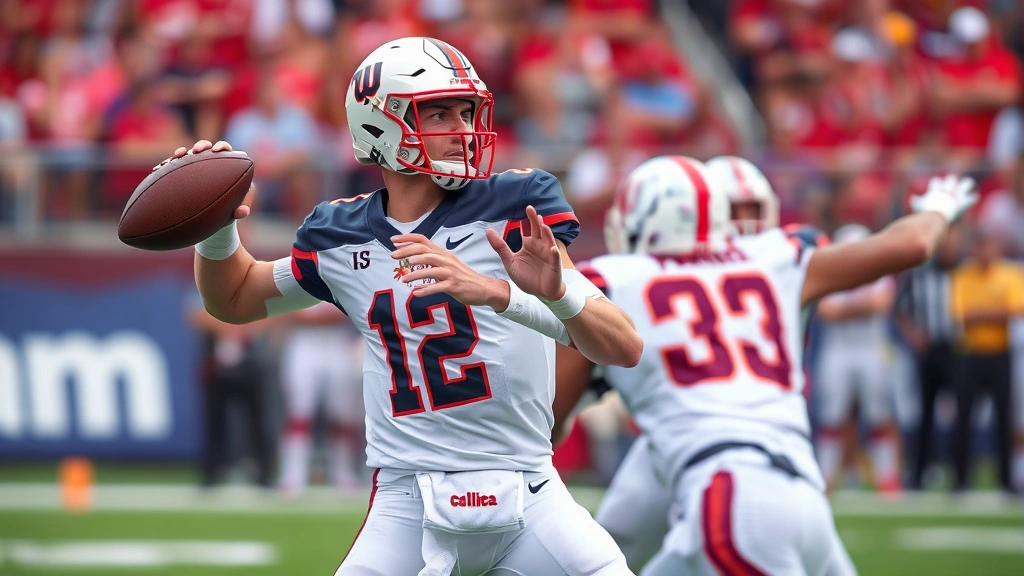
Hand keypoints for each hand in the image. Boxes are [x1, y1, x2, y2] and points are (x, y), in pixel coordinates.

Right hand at [155, 140, 254, 218]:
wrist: (214, 215)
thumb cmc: (229, 210)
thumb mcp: (236, 212)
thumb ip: (241, 211)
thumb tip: (242, 212)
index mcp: (228, 167)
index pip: (227, 151)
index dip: (223, 147)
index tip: (218, 150)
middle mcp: (212, 163)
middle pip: (207, 148)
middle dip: (202, 145)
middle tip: (197, 150)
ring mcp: (197, 167)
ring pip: (190, 155)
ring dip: (183, 152)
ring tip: (178, 155)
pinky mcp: (185, 173)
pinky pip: (175, 166)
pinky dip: (167, 165)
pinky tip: (158, 168)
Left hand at [391, 234, 509, 308]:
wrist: (483, 288)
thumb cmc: (462, 276)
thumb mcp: (447, 264)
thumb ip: (432, 259)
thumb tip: (412, 257)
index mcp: (443, 253)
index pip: (423, 240)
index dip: (407, 238)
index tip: (393, 240)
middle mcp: (446, 260)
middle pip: (424, 251)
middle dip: (407, 252)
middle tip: (393, 256)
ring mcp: (451, 273)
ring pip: (431, 269)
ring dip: (415, 273)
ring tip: (404, 279)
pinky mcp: (454, 286)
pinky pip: (438, 287)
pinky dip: (426, 290)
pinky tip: (416, 293)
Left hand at [485, 205, 564, 300]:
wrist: (539, 294)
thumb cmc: (527, 278)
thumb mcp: (510, 262)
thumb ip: (500, 247)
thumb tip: (488, 231)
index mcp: (529, 243)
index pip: (526, 228)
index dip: (524, 220)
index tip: (521, 208)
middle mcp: (539, 245)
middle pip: (537, 229)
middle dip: (534, 219)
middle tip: (529, 208)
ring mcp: (548, 254)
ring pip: (548, 240)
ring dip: (546, 232)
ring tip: (542, 224)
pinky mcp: (554, 265)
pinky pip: (554, 258)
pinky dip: (554, 253)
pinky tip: (552, 249)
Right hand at [911, 174, 976, 222]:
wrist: (935, 216)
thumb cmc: (925, 211)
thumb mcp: (917, 205)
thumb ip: (915, 200)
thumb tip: (912, 197)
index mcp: (936, 189)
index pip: (936, 181)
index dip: (936, 184)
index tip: (935, 189)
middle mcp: (948, 189)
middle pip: (952, 178)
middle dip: (951, 182)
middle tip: (950, 188)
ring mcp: (957, 195)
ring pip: (967, 183)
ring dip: (967, 184)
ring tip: (966, 186)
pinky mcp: (964, 202)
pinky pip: (972, 198)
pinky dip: (972, 198)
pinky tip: (973, 199)